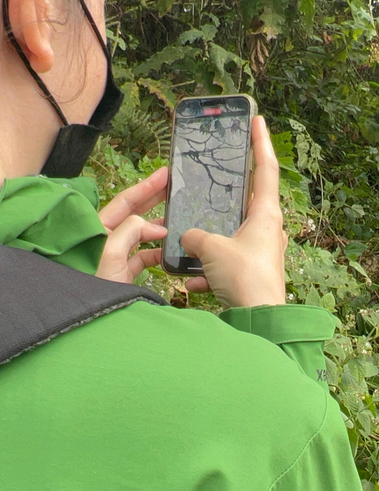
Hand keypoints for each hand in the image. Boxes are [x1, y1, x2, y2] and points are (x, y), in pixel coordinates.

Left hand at [96, 167, 168, 283]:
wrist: (87, 317)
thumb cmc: (91, 283)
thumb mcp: (110, 251)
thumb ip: (131, 230)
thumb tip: (153, 225)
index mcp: (98, 227)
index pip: (126, 201)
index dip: (147, 186)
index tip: (165, 173)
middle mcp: (107, 238)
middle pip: (135, 212)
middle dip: (155, 198)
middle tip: (174, 185)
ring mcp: (116, 254)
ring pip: (142, 234)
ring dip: (160, 227)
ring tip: (178, 218)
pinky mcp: (124, 271)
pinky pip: (145, 256)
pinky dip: (159, 253)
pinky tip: (170, 251)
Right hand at [182, 116, 287, 307]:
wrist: (259, 319)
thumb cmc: (244, 277)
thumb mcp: (212, 248)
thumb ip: (196, 236)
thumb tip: (191, 237)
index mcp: (266, 215)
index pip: (266, 168)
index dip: (261, 142)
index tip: (258, 119)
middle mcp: (269, 230)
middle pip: (247, 202)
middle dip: (227, 196)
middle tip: (214, 182)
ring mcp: (263, 252)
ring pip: (232, 237)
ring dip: (211, 244)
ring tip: (192, 250)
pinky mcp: (253, 273)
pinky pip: (227, 265)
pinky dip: (210, 272)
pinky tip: (194, 283)